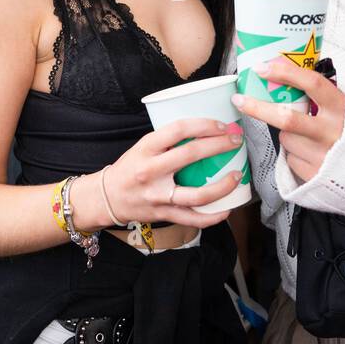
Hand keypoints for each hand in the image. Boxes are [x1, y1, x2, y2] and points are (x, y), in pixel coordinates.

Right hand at [101, 118, 244, 227]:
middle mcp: (151, 170)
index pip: (178, 129)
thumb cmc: (129, 168)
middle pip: (191, 155)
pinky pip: (193, 218)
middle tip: (236, 141)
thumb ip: (168, 141)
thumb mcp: (143, 147)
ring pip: (197, 194)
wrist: (108, 197)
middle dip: (219, 146)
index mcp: (146, 148)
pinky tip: (226, 209)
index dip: (204, 125)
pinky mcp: (163, 214)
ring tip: (237, 175)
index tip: (222, 125)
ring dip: (222, 185)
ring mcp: (158, 195)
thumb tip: (204, 132)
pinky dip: (213, 216)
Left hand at [230, 59, 344, 182]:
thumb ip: (318, 97)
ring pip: (286, 138)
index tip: (262, 68)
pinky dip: (294, 154)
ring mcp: (323, 155)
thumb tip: (282, 72)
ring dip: (287, 135)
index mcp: (341, 108)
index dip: (286, 73)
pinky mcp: (315, 174)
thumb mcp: (343, 109)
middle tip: (239, 99)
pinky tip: (310, 154)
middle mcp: (332, 131)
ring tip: (307, 138)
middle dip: (258, 108)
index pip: (312, 84)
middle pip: (286, 118)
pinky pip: (291, 158)